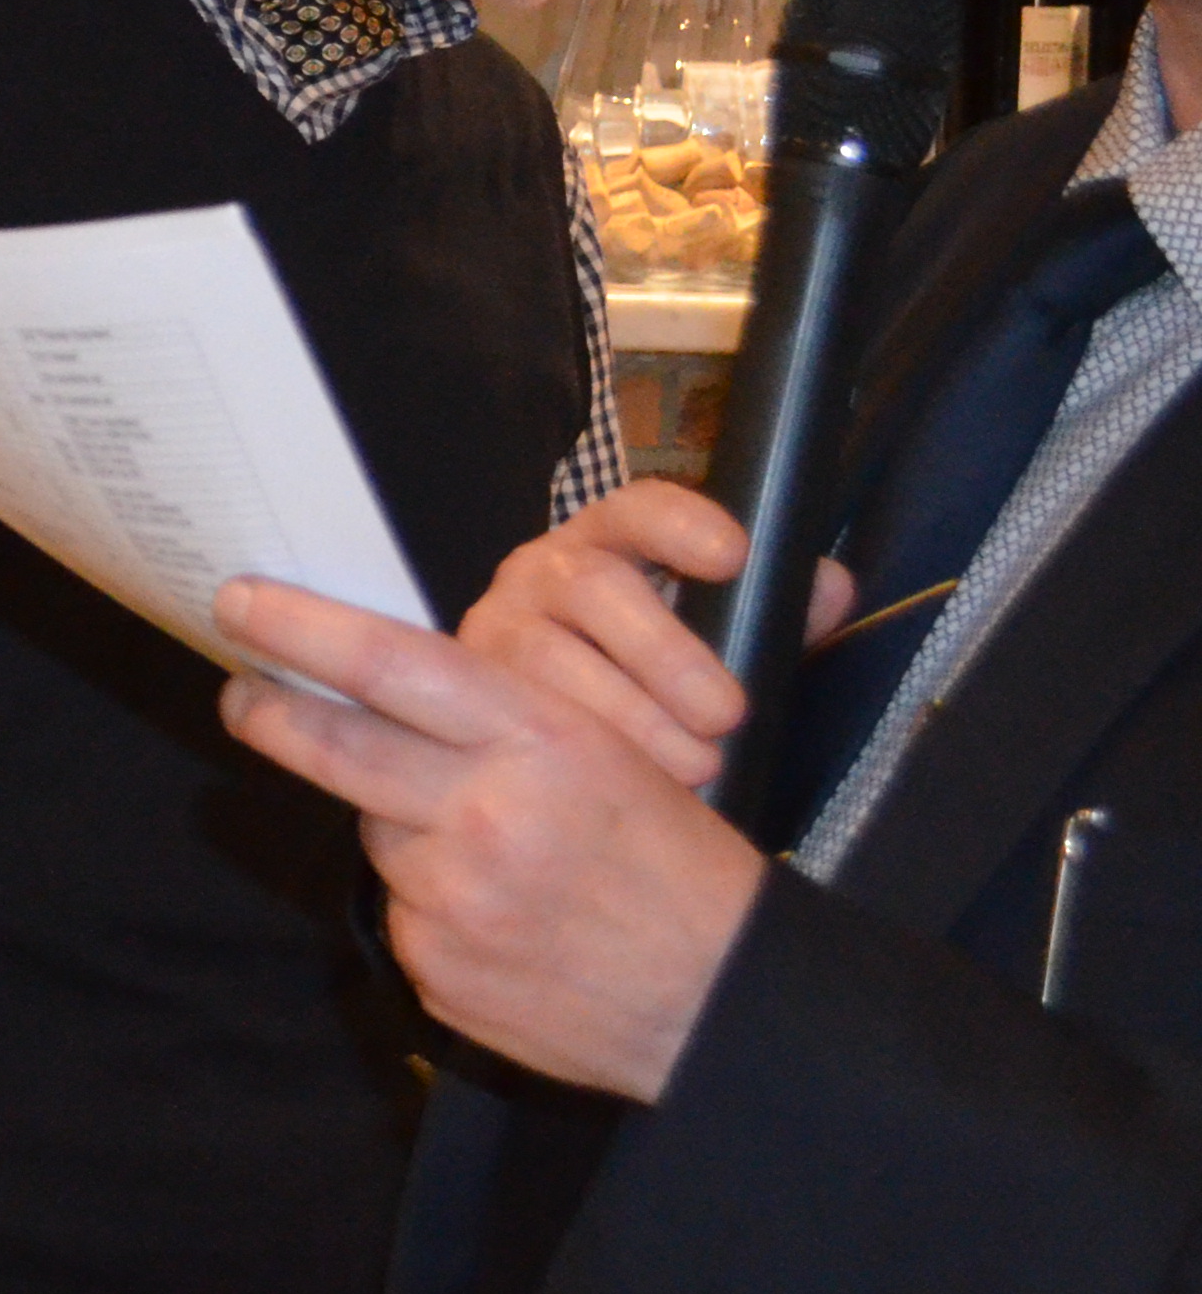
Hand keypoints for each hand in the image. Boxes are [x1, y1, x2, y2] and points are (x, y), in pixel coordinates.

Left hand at [216, 572, 770, 1101]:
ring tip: (479, 846)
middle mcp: (483, 816)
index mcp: (540, 743)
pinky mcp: (436, 969)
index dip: (300, 629)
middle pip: (335, 746)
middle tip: (238, 693)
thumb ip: (496, 728)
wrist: (726, 1002)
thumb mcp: (610, 757)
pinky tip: (499, 917)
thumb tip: (380, 696)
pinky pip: (404, 914)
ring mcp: (453, 902)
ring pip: (377, 835)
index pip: (388, 665)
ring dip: (399, 826)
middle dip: (269, 712)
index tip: (239, 602)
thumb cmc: (676, 865)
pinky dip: (432, 904)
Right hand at [455, 483, 858, 793]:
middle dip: (666, 652)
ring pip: (548, 657)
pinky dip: (573, 748)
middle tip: (727, 715)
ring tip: (695, 765)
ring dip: (629, 715)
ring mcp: (496, 625)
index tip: (733, 556)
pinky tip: (621, 785)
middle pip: (593, 584)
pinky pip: (510, 713)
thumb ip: (778, 613)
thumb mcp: (725, 642)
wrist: (572, 740)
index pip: (637, 508)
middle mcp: (543, 570)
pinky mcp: (467, 690)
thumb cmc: (662, 684)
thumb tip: (826, 585)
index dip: (680, 524)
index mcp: (611, 542)